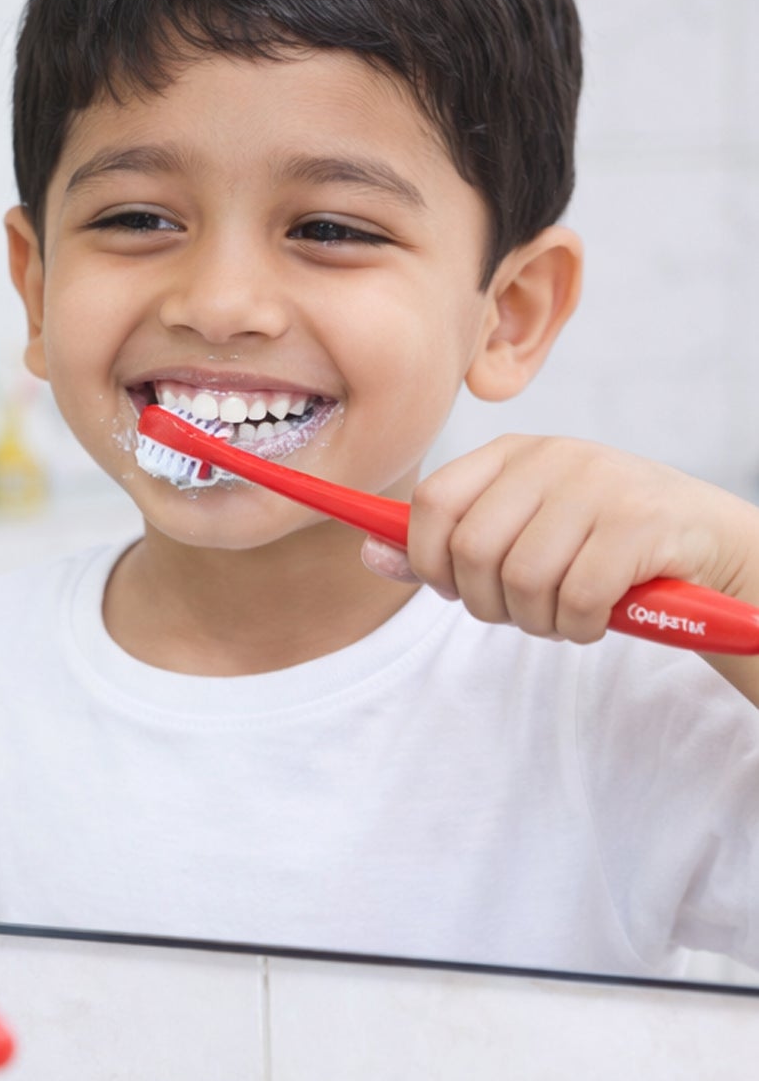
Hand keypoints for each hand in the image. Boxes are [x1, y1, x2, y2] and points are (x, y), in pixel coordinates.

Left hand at [364, 435, 758, 644]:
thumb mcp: (521, 531)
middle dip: (486, 603)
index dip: (426, 558)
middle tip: (520, 613)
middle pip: (472, 550)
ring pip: (522, 580)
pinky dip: (577, 626)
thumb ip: (447, 544)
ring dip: (536, 621)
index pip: (432, 500)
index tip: (451, 588)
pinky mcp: (641, 523)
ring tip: (561, 616)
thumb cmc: (601, 543)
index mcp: (513, 454)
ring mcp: (599, 486)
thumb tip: (370, 554)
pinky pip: (576, 597)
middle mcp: (552, 459)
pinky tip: (594, 621)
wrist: (709, 547)